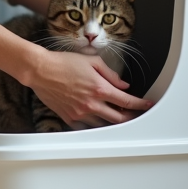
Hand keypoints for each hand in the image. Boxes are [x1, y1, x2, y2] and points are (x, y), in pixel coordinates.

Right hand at [25, 49, 151, 124]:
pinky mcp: (70, 118)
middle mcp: (92, 103)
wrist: (41, 70)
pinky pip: (88, 127)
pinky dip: (95, 125)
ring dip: (113, 121)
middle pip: (119, 118)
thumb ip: (110, 74)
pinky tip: (97, 119)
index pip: (127, 101)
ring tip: (116, 116)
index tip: (146, 105)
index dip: (140, 104)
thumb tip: (122, 84)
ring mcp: (81, 113)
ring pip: (104, 124)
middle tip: (134, 114)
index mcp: (100, 88)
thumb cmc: (63, 63)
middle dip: (130, 117)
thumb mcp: (91, 61)